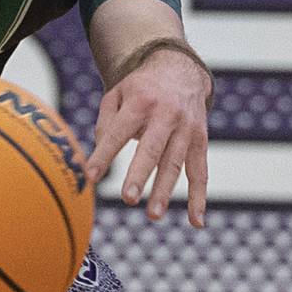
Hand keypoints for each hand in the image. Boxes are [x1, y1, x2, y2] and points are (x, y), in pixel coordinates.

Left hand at [86, 47, 209, 226]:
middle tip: (128, 198)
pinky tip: (196, 221)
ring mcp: (185, 129)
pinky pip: (200, 172)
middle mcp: (165, 115)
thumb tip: (99, 153)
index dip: (104, 154)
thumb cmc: (140, 89)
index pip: (118, 132)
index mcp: (139, 102)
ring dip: (165, 191)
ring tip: (153, 215)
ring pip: (175, 164)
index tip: (90, 176)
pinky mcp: (200, 141)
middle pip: (151, 149)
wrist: (180, 71)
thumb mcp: (117, 94)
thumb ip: (106, 122)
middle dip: (139, 175)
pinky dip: (200, 198)